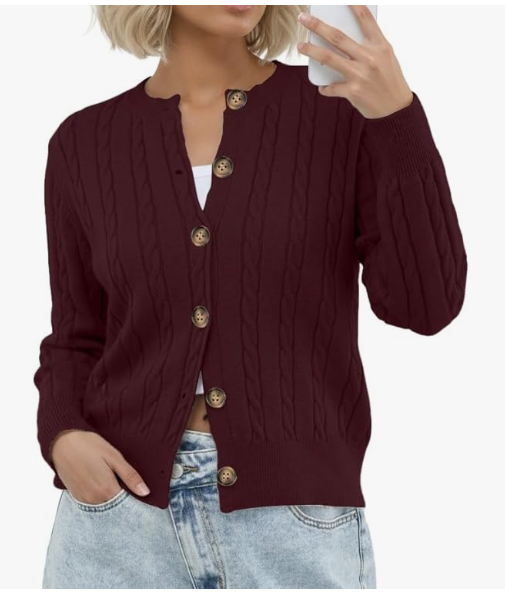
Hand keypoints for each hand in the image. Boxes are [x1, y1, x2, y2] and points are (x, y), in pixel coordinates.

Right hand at [50, 429, 149, 504]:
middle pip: (115, 505)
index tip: (138, 489)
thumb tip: (146, 492)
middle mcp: (94, 500)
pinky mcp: (76, 496)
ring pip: (104, 505)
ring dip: (111, 497)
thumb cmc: (89, 445)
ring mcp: (83, 500)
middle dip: (123, 497)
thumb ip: (130, 476)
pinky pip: (93, 502)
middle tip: (124, 480)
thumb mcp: (114, 457)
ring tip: (111, 478)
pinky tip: (100, 481)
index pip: (127, 503)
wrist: (62, 442)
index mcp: (107, 490)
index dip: (135, 497)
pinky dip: (99, 496)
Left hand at [297, 6, 413, 118]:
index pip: (366, 19)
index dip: (353, 5)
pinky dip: (325, 87)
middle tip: (303, 18)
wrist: (395, 109)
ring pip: (328, 57)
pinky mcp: (352, 91)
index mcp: (380, 46)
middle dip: (317, 26)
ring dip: (311, 51)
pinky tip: (323, 87)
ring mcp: (360, 74)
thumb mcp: (386, 58)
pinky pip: (331, 87)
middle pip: (337, 37)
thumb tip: (342, 40)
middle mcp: (370, 58)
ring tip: (300, 46)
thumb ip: (369, 46)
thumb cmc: (389, 80)